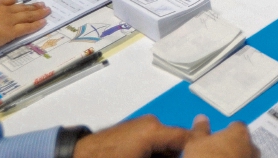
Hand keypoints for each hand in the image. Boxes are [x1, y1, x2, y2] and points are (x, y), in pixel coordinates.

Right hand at [0, 0, 49, 56]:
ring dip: (39, 12)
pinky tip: (44, 22)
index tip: (21, 1)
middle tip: (43, 4)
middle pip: (21, 6)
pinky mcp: (10, 32)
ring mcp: (7, 20)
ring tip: (47, 10)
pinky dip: (37, 24)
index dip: (16, 1)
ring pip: (27, 15)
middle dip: (33, 6)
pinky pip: (27, 27)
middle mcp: (2, 10)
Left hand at [73, 115, 192, 157]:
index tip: (199, 155)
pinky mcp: (133, 130)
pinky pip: (153, 140)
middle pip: (177, 140)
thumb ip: (165, 156)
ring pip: (165, 141)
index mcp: (154, 130)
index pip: (186, 137)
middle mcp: (151, 123)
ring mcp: (141, 125)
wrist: (78, 156)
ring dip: (166, 154)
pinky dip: (156, 152)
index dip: (195, 149)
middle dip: (179, 153)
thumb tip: (184, 153)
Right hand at [184, 115, 258, 157]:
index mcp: (239, 133)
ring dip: (236, 157)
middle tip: (217, 152)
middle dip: (232, 146)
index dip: (226, 131)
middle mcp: (251, 147)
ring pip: (245, 156)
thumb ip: (201, 129)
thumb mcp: (196, 142)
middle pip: (243, 142)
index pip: (237, 126)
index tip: (217, 137)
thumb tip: (201, 118)